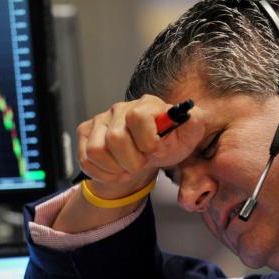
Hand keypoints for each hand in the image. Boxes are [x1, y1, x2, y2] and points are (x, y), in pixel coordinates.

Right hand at [76, 95, 204, 197]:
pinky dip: (102, 174)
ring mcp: (100, 120)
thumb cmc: (165, 147)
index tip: (154, 151)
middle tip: (140, 164)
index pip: (137, 117)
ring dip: (115, 169)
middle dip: (132, 161)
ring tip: (127, 168)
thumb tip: (191, 116)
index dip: (146, 141)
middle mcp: (120, 108)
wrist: (145, 159)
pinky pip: (85, 160)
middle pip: (115, 138)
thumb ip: (194, 125)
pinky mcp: (85, 134)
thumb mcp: (185, 139)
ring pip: (96, 151)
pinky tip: (115, 171)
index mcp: (146, 105)